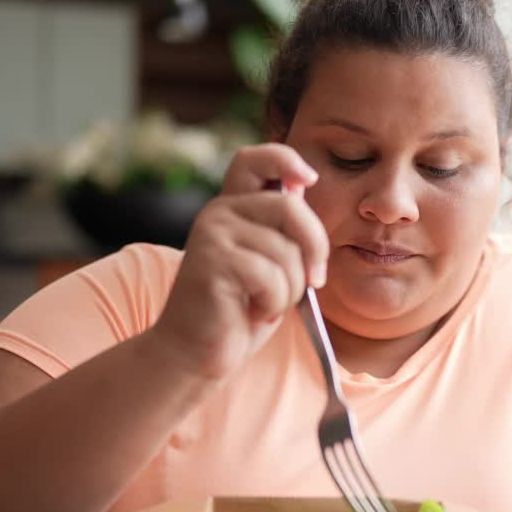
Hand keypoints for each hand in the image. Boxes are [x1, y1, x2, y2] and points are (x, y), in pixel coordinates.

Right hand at [151, 143, 326, 379]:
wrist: (196, 352)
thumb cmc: (239, 311)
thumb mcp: (269, 263)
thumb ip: (284, 230)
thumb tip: (303, 189)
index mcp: (234, 207)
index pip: (254, 159)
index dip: (284, 159)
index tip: (308, 179)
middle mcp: (219, 212)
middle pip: (291, 207)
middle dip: (315, 248)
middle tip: (314, 281)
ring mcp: (212, 233)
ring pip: (286, 251)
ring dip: (291, 289)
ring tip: (267, 304)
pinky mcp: (212, 261)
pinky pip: (271, 277)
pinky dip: (275, 303)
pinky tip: (253, 312)